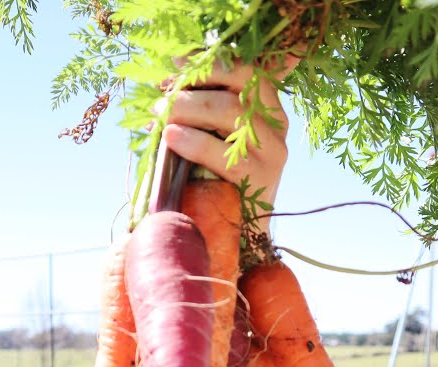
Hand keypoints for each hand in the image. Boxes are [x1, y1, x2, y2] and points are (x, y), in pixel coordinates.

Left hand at [156, 56, 298, 230]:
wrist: (240, 233)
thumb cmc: (219, 180)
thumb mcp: (216, 138)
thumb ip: (204, 110)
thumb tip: (168, 84)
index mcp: (267, 107)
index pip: (246, 69)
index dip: (212, 61)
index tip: (177, 62)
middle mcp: (276, 124)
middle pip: (239, 84)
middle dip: (196, 83)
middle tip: (164, 94)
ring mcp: (272, 151)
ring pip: (231, 113)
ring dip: (188, 109)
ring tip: (161, 115)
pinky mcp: (260, 178)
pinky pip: (224, 153)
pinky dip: (193, 141)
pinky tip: (171, 138)